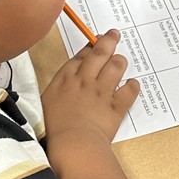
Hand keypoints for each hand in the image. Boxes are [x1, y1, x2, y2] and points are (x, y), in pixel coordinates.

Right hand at [42, 29, 138, 144]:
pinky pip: (129, 91)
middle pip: (100, 53)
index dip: (90, 46)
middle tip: (114, 34)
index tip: (95, 41)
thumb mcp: (45, 104)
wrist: (72, 144)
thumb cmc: (53, 129)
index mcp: (65, 79)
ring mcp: (102, 92)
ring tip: (121, 60)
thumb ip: (56, 90)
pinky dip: (133, 86)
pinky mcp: (116, 106)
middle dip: (108, 41)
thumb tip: (61, 87)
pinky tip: (133, 84)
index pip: (80, 56)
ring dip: (120, 61)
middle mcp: (85, 81)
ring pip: (116, 66)